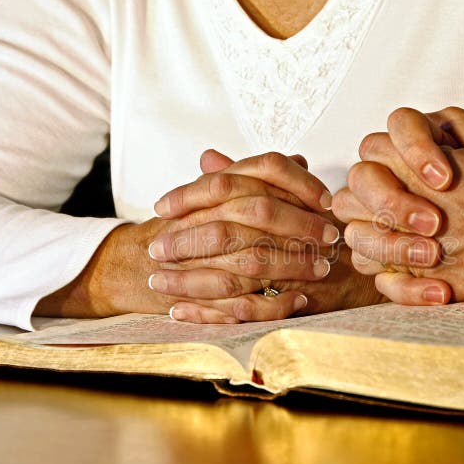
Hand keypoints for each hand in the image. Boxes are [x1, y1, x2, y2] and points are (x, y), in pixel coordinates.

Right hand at [35, 151, 339, 321]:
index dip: (299, 183)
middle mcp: (202, 214)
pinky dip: (272, 303)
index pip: (262, 168)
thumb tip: (299, 161)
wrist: (133, 262)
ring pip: (252, 257)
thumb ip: (256, 179)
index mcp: (213, 187)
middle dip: (301, 226)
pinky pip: (239, 301)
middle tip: (331, 238)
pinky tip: (299, 300)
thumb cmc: (186, 226)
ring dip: (292, 264)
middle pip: (259, 212)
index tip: (327, 200)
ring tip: (321, 269)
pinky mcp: (194, 295)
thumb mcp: (219, 195)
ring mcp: (195, 255)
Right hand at [333, 105, 463, 308]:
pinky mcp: (392, 262)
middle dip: (392, 201)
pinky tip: (440, 291)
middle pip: (362, 176)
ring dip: (390, 244)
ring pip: (356, 227)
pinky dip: (405, 287)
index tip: (444, 179)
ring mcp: (386, 221)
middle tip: (433, 222)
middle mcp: (394, 176)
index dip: (412, 150)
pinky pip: (376, 275)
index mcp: (424, 139)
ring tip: (433, 256)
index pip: (398, 126)